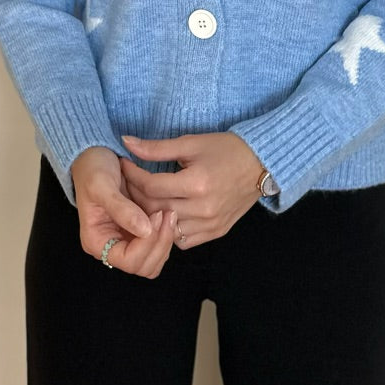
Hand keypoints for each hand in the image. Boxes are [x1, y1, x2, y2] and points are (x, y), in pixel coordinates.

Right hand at [70, 146, 177, 277]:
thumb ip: (121, 209)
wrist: (96, 154)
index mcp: (97, 242)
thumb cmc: (93, 169)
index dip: (146, 243)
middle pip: (144, 267)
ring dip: (166, 240)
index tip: (155, 215)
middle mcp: (112, 247)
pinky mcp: (140, 232)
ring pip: (155, 261)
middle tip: (167, 214)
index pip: (128, 261)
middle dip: (160, 244)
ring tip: (169, 212)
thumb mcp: (102, 185)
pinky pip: (159, 246)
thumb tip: (144, 231)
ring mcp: (127, 241)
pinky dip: (167, 234)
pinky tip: (168, 212)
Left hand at [118, 132, 264, 248]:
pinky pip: (184, 241)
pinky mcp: (217, 232)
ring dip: (150, 215)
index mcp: (196, 183)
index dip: (132, 175)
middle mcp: (203, 208)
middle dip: (135, 195)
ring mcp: (211, 224)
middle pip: (155, 208)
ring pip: (166, 229)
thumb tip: (126, 143)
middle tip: (127, 183)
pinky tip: (166, 214)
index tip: (123, 165)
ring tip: (142, 199)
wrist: (261, 164)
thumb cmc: (226, 149)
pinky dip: (171, 230)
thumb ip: (157, 147)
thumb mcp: (191, 143)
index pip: (151, 186)